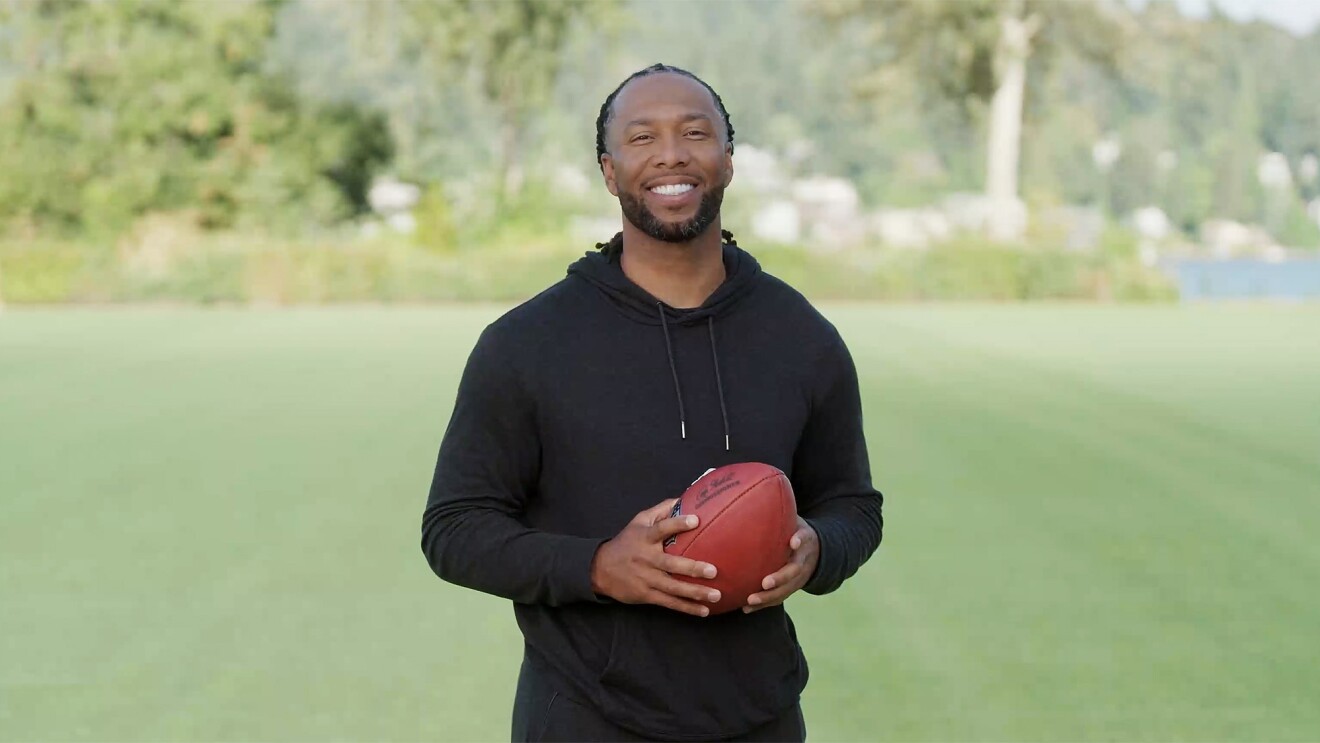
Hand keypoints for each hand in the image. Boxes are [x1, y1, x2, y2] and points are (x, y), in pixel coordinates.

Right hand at [590, 498, 721, 616]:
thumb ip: (662, 510)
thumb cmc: (626, 542)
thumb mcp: (639, 521)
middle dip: (692, 568)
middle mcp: (646, 558)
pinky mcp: (646, 595)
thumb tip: (684, 498)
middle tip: (713, 571)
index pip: (662, 529)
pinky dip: (687, 607)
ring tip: (716, 595)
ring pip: (673, 587)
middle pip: (671, 564)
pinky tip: (704, 610)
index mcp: (645, 538)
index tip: (696, 520)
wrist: (600, 569)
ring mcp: (647, 579)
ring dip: (695, 592)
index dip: (678, 524)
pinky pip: (670, 602)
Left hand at [744, 517, 818, 612]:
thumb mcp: (794, 517)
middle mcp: (804, 560)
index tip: (793, 541)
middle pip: (795, 571)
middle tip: (765, 583)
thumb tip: (750, 487)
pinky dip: (762, 604)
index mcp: (806, 539)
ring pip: (786, 590)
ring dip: (769, 597)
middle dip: (781, 578)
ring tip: (750, 600)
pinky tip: (744, 608)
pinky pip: (777, 598)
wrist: (818, 550)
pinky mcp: (791, 588)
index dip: (800, 540)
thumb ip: (779, 508)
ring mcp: (799, 577)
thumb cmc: (795, 529)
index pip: (806, 538)